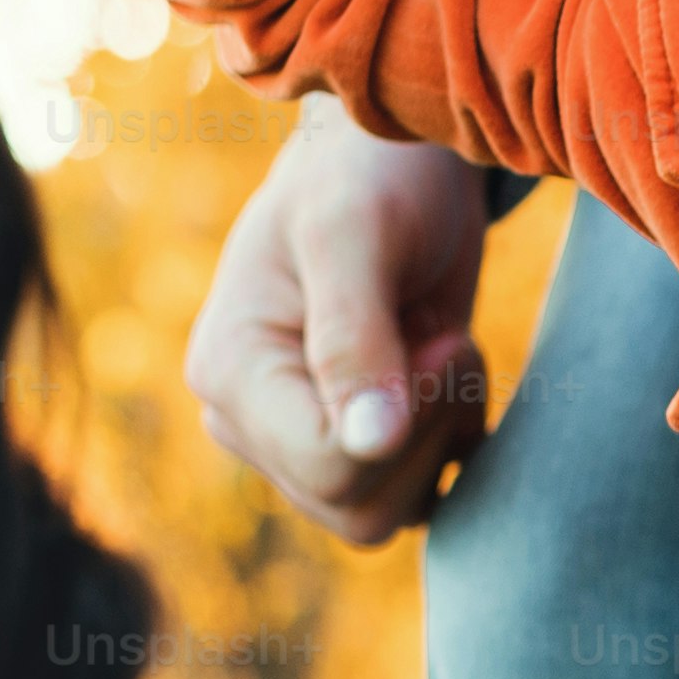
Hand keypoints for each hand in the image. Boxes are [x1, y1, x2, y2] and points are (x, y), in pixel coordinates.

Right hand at [187, 100, 492, 545]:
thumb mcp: (356, 232)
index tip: (435, 338)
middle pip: (356, 508)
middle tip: (443, 339)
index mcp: (228, 372)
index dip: (406, 419)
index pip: (327, 466)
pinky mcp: (350, 449)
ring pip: (384, 517)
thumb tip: (369, 444)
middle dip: (426, 427)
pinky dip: (449, 448)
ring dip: (440, 438)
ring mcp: (296, 441)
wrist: (400, 162)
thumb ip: (355, 337)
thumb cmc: (369, 174)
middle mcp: (249, 421)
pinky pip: (412, 501)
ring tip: (441, 348)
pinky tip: (447, 378)